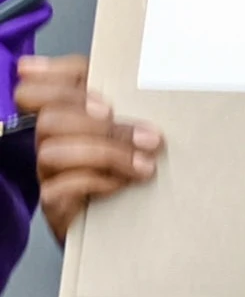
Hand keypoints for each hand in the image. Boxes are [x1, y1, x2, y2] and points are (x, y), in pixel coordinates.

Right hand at [16, 55, 158, 244]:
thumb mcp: (138, 128)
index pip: (41, 87)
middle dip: (103, 127)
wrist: (137, 221)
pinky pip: (59, 188)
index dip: (61, 82)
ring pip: (52, 153)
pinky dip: (95, 182)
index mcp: (69, 114)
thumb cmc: (137, 167)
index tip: (106, 102)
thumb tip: (151, 75)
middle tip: (150, 137)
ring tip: (146, 166)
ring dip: (106, 155)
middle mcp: (51, 141)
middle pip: (50, 119)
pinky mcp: (54, 205)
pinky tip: (123, 185)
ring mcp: (49, 174)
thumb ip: (134, 99)